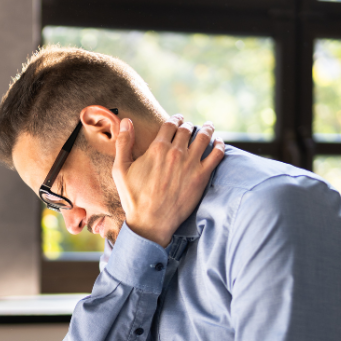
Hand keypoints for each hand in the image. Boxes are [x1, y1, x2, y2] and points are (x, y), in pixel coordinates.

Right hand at [112, 114, 224, 247]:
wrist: (151, 221)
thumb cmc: (133, 197)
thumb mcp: (120, 168)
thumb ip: (123, 142)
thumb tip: (126, 120)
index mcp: (157, 148)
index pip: (170, 125)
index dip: (175, 119)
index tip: (178, 118)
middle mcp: (176, 152)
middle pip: (187, 130)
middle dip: (189, 124)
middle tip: (191, 125)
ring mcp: (191, 164)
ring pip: (204, 138)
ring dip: (207, 129)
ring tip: (208, 127)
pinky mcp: (202, 177)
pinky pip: (216, 155)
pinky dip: (220, 145)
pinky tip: (219, 142)